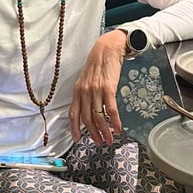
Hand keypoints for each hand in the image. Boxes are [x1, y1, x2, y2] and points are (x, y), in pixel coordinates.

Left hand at [69, 30, 126, 144]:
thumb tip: (87, 110)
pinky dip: (115, 121)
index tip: (77, 139)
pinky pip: (111, 110)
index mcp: (77, 91)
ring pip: (98, 117)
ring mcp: (96, 90)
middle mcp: (84, 92)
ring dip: (104, 131)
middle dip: (93, 134)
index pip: (73, 113)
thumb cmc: (98, 64)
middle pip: (87, 119)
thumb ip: (85, 94)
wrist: (107, 49)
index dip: (74, 128)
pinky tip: (118, 128)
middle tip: (99, 143)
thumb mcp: (86, 79)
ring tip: (109, 140)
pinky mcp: (108, 88)